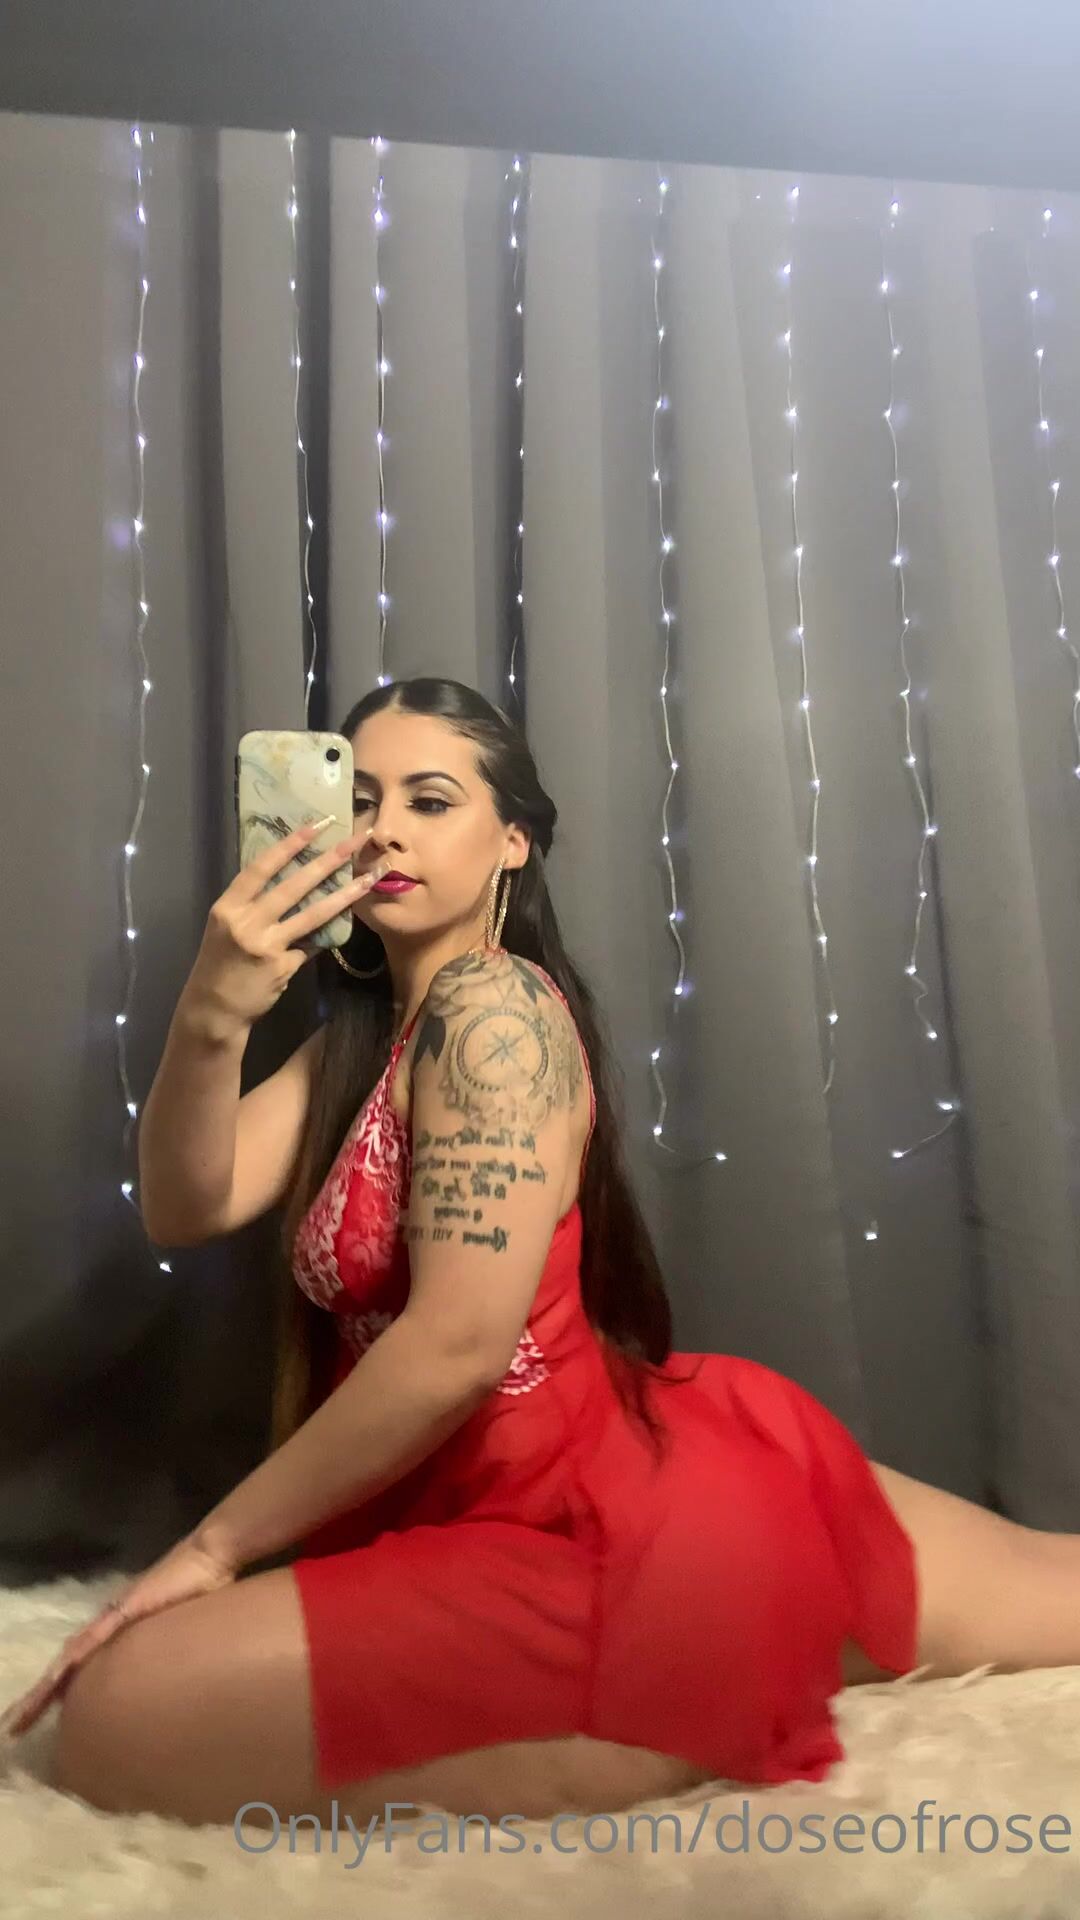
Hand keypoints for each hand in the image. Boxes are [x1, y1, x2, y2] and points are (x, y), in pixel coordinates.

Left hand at [0, 1533, 236, 1743]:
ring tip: (24, 1715)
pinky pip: (95, 1638)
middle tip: (14, 1728)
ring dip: (45, 1687)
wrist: (210, 1555)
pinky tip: (58, 1677)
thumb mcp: (179, 1632)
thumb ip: (167, 1651)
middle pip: (65, 1665)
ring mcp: (115, 1613)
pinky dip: (75, 1659)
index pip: (79, 1664)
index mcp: (118, 1630)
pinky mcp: (127, 1607)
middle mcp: (108, 1622)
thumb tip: (170, 1682)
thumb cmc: (201, 1591)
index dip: (57, 1691)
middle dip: (39, 1697)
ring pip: (70, 1656)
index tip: (38, 1719)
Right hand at [186, 818, 392, 1031]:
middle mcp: (247, 922)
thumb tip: (292, 881)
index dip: (289, 845)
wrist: (214, 1009)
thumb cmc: (220, 964)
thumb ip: (253, 906)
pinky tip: (345, 925)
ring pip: (313, 913)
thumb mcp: (227, 928)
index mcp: (228, 907)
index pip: (261, 868)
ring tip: (369, 876)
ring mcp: (267, 945)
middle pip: (294, 885)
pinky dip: (325, 935)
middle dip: (329, 860)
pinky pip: (312, 944)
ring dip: (345, 893)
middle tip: (355, 839)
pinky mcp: (284, 966)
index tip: (314, 826)